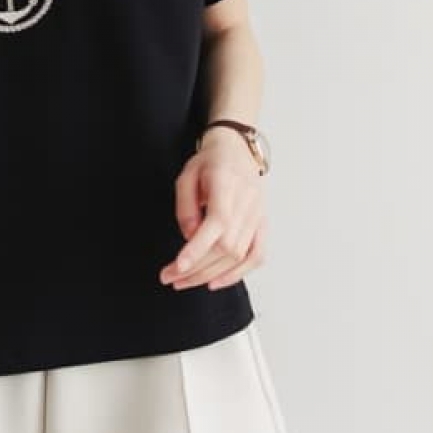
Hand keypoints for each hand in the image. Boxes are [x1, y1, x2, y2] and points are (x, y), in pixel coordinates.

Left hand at [160, 128, 266, 290]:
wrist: (238, 150)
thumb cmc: (210, 162)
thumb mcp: (187, 175)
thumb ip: (186, 207)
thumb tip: (189, 238)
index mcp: (227, 184)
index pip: (217, 223)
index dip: (198, 248)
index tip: (179, 266)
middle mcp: (247, 202)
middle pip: (226, 246)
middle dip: (196, 268)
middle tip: (169, 278)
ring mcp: (258, 215)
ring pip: (238, 255)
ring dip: (209, 275)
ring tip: (184, 282)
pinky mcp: (262, 224)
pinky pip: (256, 255)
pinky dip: (238, 274)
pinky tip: (216, 282)